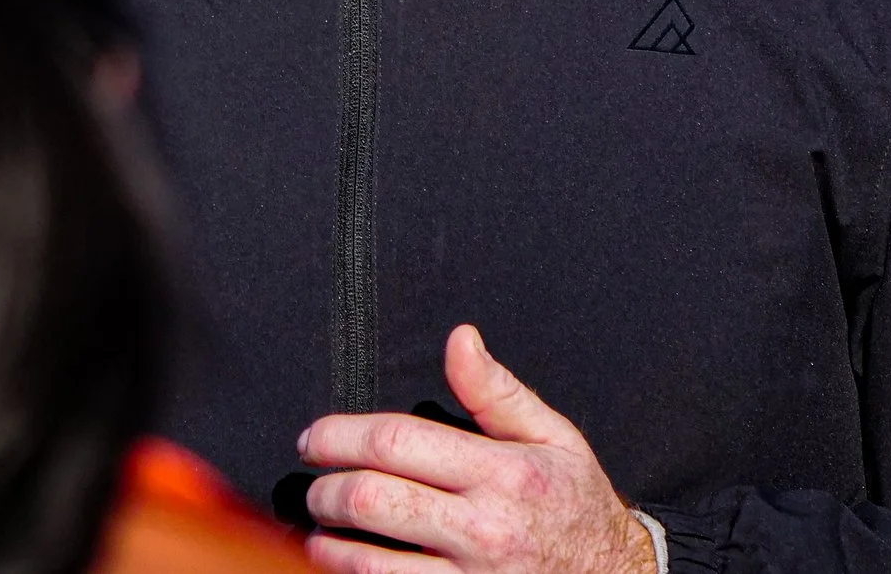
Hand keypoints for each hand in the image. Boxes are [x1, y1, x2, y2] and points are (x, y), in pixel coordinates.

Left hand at [296, 324, 656, 573]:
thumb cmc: (577, 506)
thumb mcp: (553, 437)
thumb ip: (497, 391)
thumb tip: (459, 340)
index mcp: (501, 473)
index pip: (397, 442)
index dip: (340, 435)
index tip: (315, 437)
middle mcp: (482, 529)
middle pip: (372, 499)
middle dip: (324, 488)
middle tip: (313, 482)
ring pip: (370, 562)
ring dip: (329, 542)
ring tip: (321, 528)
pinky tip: (348, 565)